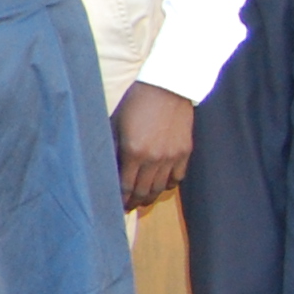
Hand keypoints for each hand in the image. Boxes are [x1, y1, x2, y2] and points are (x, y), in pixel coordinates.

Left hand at [112, 81, 195, 207]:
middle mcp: (153, 158)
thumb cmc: (136, 102)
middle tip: (128, 206)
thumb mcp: (115, 123)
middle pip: (142, 191)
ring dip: (149, 197)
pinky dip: (168, 185)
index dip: (120, 199)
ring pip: (160, 188)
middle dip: (134, 202)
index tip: (116, 205)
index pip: (125, 185)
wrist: (168, 88)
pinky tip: (160, 184)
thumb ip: (112, 148)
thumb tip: (107, 169)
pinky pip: (177, 178)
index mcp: (133, 151)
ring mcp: (171, 157)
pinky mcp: (185, 152)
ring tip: (142, 199)